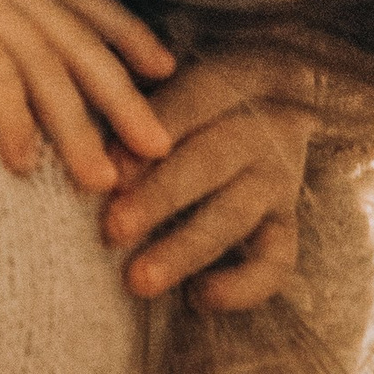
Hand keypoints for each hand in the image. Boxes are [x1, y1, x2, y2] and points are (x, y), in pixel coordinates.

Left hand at [102, 51, 314, 309]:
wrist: (271, 96)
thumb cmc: (189, 91)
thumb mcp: (166, 75)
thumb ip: (132, 100)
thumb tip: (88, 147)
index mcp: (234, 80)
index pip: (194, 99)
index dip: (153, 132)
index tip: (110, 166)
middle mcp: (263, 129)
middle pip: (211, 161)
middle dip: (159, 198)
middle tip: (111, 230)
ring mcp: (279, 179)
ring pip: (236, 215)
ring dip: (185, 248)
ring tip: (138, 281)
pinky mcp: (285, 223)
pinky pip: (277, 261)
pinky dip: (243, 286)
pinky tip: (197, 298)